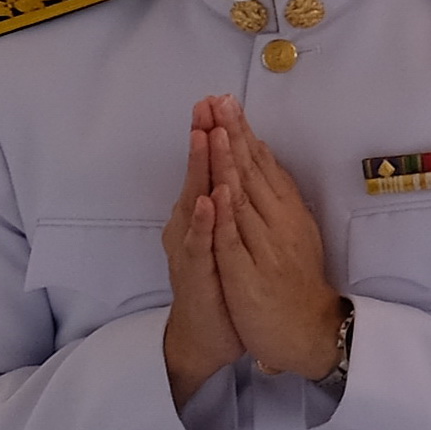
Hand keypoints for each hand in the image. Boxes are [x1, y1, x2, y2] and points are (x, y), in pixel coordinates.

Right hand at [160, 111, 242, 399]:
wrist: (210, 331)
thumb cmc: (221, 279)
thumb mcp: (228, 233)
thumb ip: (230, 199)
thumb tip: (239, 164)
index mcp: (203, 213)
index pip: (210, 166)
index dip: (215, 132)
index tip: (219, 98)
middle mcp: (190, 225)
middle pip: (198, 174)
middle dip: (203, 138)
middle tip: (205, 103)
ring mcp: (191, 248)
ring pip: (194, 202)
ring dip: (199, 170)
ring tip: (203, 136)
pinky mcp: (196, 273)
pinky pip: (199, 245)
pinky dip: (203, 222)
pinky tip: (207, 200)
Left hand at [207, 102, 346, 380]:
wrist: (306, 331)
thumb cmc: (294, 282)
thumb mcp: (292, 234)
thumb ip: (278, 201)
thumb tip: (265, 163)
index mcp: (287, 212)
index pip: (262, 165)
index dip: (244, 132)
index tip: (227, 101)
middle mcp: (279, 223)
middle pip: (252, 172)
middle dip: (235, 134)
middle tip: (220, 100)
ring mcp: (264, 248)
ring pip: (244, 199)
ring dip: (230, 163)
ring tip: (219, 130)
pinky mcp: (250, 274)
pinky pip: (235, 240)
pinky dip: (226, 215)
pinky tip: (217, 191)